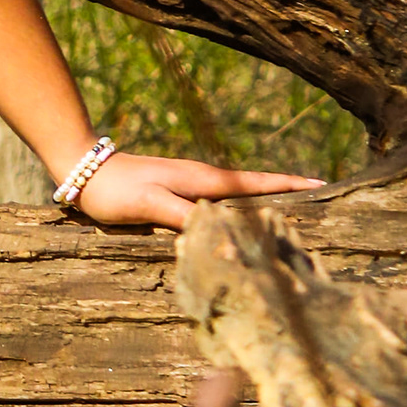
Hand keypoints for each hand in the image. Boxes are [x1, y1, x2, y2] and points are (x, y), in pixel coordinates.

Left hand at [72, 149, 323, 232]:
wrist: (83, 172)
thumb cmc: (115, 190)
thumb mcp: (150, 205)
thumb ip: (186, 219)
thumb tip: (226, 234)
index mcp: (202, 180)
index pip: (256, 183)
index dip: (289, 185)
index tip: (323, 185)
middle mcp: (202, 178)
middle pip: (254, 187)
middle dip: (287, 194)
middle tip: (323, 207)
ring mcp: (190, 184)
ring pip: (237, 195)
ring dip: (265, 201)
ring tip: (294, 217)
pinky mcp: (178, 192)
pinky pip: (220, 201)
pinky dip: (239, 208)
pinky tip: (242, 222)